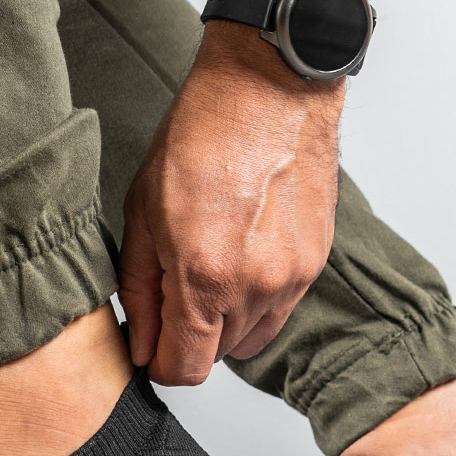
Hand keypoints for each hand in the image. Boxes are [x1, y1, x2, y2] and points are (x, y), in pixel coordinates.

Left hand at [119, 21, 343, 384]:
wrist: (269, 87)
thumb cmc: (202, 136)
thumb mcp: (143, 214)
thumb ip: (140, 291)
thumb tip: (141, 346)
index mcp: (204, 279)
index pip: (185, 368)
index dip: (161, 364)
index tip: (152, 346)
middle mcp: (255, 287)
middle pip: (218, 355)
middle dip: (191, 335)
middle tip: (175, 286)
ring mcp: (292, 278)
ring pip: (251, 337)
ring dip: (226, 320)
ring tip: (211, 266)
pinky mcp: (315, 263)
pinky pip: (280, 308)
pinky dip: (257, 297)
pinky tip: (242, 252)